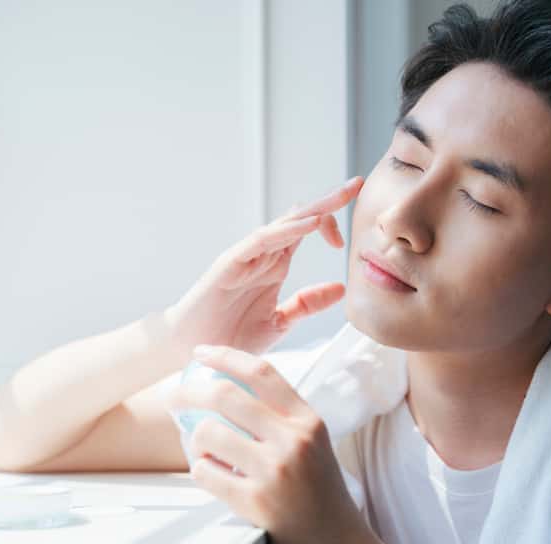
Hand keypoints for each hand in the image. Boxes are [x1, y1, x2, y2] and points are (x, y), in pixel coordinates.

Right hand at [163, 176, 363, 356]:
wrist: (193, 351)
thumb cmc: (230, 335)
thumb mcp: (280, 322)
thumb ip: (306, 304)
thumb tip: (340, 288)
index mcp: (276, 265)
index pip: (307, 232)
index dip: (331, 224)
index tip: (356, 232)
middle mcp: (263, 255)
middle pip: (299, 220)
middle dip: (329, 202)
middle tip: (356, 184)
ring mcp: (246, 257)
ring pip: (283, 224)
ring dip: (312, 210)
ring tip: (339, 198)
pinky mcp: (230, 263)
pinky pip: (261, 240)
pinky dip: (286, 230)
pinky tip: (310, 224)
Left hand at [168, 344, 363, 543]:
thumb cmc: (323, 500)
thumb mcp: (315, 448)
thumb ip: (283, 421)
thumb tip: (230, 393)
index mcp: (309, 421)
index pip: (262, 372)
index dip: (225, 356)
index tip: (200, 353)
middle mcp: (294, 440)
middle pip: (226, 395)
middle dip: (188, 392)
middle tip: (172, 398)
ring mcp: (275, 471)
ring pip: (208, 433)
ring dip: (193, 439)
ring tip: (200, 449)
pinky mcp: (256, 503)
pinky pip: (206, 473)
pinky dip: (201, 471)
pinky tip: (211, 475)